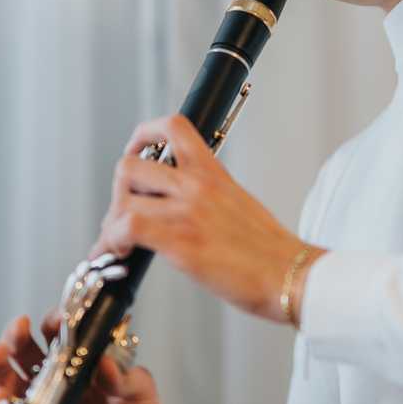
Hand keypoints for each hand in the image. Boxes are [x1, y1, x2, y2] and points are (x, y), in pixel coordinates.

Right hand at [0, 311, 186, 403]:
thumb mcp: (141, 395)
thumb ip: (124, 378)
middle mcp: (56, 383)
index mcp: (81, 365)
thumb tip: (105, 362)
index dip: (55, 322)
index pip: (58, 334)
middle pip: (24, 353)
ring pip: (8, 383)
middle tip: (17, 331)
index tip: (59, 319)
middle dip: (14, 337)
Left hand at [95, 114, 322, 323]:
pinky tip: (118, 255)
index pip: (172, 127)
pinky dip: (110, 242)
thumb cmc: (271, 252)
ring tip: (118, 243)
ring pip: (123, 199)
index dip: (143, 135)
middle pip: (130, 166)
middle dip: (119, 192)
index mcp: (214, 172)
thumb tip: (179, 209)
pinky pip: (126, 229)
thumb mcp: (240, 206)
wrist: (292, 276)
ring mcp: (187, 212)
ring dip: (111, 224)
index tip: (136, 153)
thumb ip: (208, 198)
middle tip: (124, 214)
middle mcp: (197, 185)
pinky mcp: (180, 242)